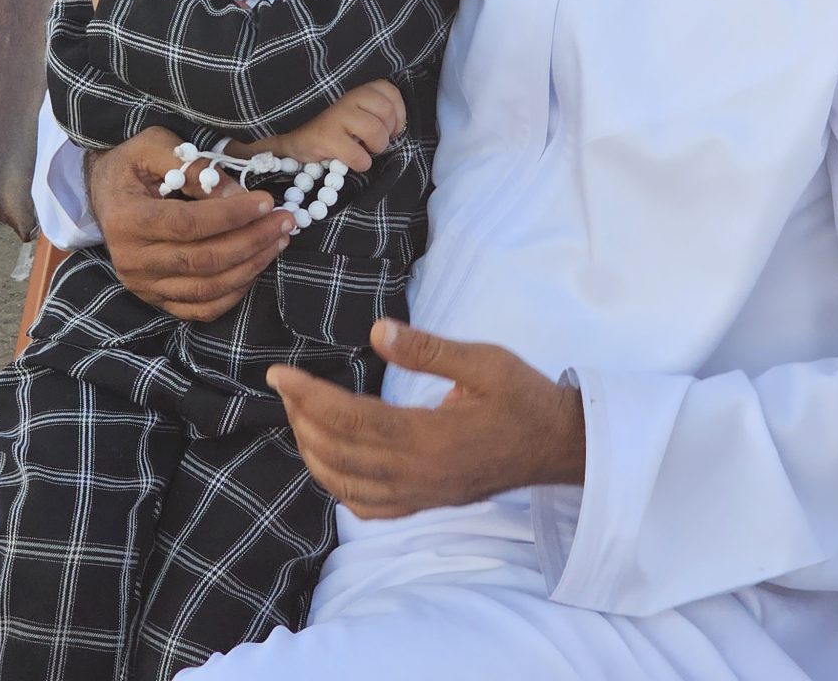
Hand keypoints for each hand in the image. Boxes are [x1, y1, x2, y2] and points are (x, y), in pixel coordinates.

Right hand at [88, 128, 294, 320]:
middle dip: (252, 240)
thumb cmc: (133, 163)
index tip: (266, 201)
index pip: (188, 224)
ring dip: (251, 265)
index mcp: (128, 219)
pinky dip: (234, 292)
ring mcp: (143, 285)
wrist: (105, 191)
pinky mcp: (156, 299)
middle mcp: (132, 260)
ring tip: (279, 239)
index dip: (231, 216)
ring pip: (207, 288)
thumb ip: (194, 166)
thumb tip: (236, 193)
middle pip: (203, 260)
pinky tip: (256, 265)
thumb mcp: (156, 146)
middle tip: (285, 220)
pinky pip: (201, 308)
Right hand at [259, 81, 405, 174]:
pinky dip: (361, 163)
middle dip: (387, 133)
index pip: (391, 92)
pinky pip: (359, 155)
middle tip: (374, 142)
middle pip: (387, 112)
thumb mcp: (348, 105)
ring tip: (365, 151)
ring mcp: (335, 115)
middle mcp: (346, 95)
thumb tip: (397, 124)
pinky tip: (353, 161)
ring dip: (376, 148)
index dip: (397, 115)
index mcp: (354, 85)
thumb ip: (370, 106)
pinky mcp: (325, 136)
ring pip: (376, 132)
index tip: (390, 129)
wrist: (285, 134)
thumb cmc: (324, 122)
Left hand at [268, 321, 585, 519]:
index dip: (308, 397)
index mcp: (428, 439)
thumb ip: (429, 349)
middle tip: (283, 386)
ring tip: (298, 416)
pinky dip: (339, 487)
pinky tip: (329, 463)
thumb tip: (378, 331)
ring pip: (346, 484)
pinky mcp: (427, 502)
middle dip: (301, 418)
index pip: (350, 420)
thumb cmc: (523, 397)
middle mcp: (418, 475)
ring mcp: (421, 495)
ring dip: (313, 451)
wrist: (558, 445)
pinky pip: (369, 507)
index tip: (279, 374)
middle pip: (339, 453)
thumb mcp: (484, 361)